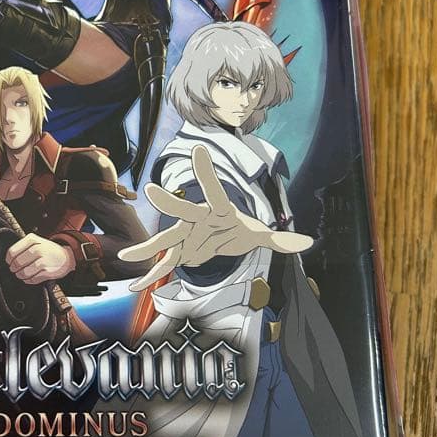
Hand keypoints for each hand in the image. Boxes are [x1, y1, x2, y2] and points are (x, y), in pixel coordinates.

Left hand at [6, 233, 75, 284]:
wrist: (66, 256)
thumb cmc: (48, 250)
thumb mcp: (36, 242)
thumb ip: (22, 247)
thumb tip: (8, 258)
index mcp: (32, 240)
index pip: (12, 252)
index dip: (9, 260)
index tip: (9, 262)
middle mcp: (38, 249)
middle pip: (17, 263)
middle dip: (14, 269)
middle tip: (15, 270)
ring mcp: (44, 260)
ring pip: (24, 272)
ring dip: (21, 275)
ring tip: (22, 274)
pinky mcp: (48, 272)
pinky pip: (32, 279)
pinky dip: (29, 280)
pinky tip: (30, 277)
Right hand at [119, 145, 312, 290]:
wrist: (216, 235)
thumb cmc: (236, 229)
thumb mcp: (258, 235)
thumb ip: (279, 239)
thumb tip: (309, 242)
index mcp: (218, 210)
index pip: (215, 191)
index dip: (205, 171)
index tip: (198, 150)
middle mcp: (196, 219)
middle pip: (183, 211)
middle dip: (167, 203)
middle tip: (150, 191)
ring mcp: (183, 235)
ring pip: (164, 240)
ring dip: (147, 247)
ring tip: (127, 257)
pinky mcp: (177, 252)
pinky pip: (162, 264)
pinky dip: (149, 276)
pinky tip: (134, 286)